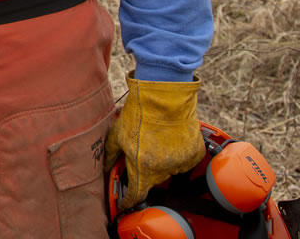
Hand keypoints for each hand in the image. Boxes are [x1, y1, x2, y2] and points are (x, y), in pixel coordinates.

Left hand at [105, 76, 205, 209]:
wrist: (165, 97)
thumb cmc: (138, 114)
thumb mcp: (117, 134)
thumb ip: (110, 155)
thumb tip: (105, 168)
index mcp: (142, 168)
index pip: (135, 195)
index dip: (128, 200)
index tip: (125, 202)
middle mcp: (163, 170)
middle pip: (151, 180)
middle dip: (144, 171)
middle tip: (141, 151)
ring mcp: (181, 162)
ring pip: (168, 170)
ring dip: (161, 161)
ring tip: (155, 139)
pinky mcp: (194, 154)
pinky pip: (183, 161)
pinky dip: (177, 154)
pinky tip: (169, 138)